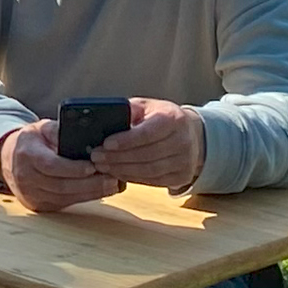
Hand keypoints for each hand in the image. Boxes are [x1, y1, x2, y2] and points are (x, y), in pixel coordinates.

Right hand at [0, 120, 122, 212]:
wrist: (8, 159)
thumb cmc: (32, 141)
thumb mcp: (42, 128)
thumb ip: (59, 131)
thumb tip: (84, 135)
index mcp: (27, 154)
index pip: (50, 165)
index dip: (73, 168)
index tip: (94, 166)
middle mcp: (26, 178)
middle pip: (61, 185)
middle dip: (89, 184)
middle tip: (112, 178)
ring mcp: (31, 194)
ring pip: (65, 197)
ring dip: (91, 193)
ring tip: (112, 185)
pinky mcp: (38, 205)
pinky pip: (64, 203)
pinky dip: (84, 197)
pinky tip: (100, 191)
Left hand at [91, 97, 205, 195]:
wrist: (190, 134)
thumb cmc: (161, 118)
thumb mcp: (147, 107)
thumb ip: (129, 111)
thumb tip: (103, 120)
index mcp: (174, 118)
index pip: (147, 133)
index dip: (125, 140)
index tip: (106, 144)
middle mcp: (183, 140)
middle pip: (147, 154)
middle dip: (118, 158)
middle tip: (97, 157)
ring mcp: (185, 161)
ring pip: (149, 170)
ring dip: (122, 170)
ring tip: (103, 166)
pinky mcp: (182, 176)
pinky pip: (153, 181)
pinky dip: (132, 178)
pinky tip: (118, 173)